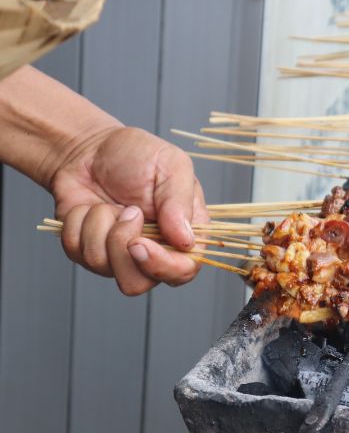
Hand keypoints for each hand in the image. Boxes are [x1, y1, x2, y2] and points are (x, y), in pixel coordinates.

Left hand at [51, 126, 208, 294]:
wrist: (90, 149)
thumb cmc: (137, 154)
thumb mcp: (171, 164)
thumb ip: (180, 201)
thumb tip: (186, 240)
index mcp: (184, 234)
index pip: (183, 270)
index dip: (162, 266)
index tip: (139, 243)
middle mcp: (154, 251)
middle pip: (138, 283)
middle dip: (121, 248)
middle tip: (123, 212)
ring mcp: (119, 254)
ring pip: (103, 268)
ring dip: (99, 227)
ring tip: (108, 203)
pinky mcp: (88, 250)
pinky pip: (77, 253)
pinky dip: (79, 223)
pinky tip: (89, 207)